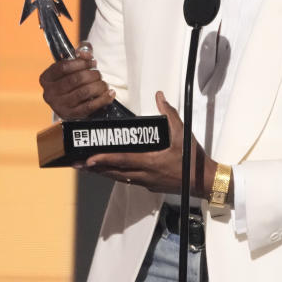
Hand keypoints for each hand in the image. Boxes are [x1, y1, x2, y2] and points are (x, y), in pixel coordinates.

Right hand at [38, 42, 115, 118]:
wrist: (70, 103)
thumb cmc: (71, 80)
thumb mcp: (71, 65)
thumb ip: (79, 53)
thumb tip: (85, 53)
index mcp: (46, 78)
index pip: (63, 67)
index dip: (81, 62)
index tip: (92, 61)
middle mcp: (49, 93)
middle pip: (76, 79)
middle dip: (92, 74)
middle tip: (98, 74)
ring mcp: (59, 106)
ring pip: (84, 91)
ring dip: (99, 85)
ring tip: (104, 83)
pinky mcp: (71, 116)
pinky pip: (90, 106)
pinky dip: (103, 99)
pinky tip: (110, 93)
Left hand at [82, 91, 219, 198]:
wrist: (202, 181)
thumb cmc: (192, 158)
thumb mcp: (182, 133)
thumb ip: (169, 113)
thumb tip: (159, 96)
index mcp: (150, 162)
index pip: (122, 160)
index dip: (104, 160)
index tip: (89, 159)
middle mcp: (145, 175)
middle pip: (115, 173)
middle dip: (96, 169)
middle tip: (79, 164)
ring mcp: (147, 183)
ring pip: (120, 178)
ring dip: (104, 173)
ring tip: (90, 168)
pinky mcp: (150, 186)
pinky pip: (129, 181)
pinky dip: (117, 176)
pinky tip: (111, 171)